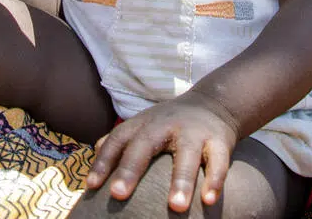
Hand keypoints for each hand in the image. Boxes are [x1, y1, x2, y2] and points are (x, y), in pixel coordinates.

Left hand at [86, 92, 239, 212]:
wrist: (214, 103)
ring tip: (175, 207)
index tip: (92, 186)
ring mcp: (194, 132)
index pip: (118, 140)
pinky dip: (215, 180)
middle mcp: (166, 125)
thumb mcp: (143, 125)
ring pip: (186, 154)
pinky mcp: (219, 141)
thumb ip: (118, 143)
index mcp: (144, 124)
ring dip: (180, 180)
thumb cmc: (169, 123)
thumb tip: (92, 163)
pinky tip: (208, 201)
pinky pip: (218, 161)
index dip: (104, 161)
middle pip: (146, 145)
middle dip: (131, 169)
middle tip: (118, 195)